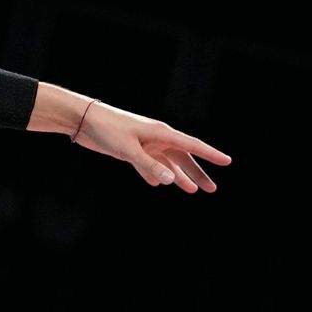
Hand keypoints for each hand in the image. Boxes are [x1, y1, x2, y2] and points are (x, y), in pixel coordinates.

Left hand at [72, 100, 231, 193]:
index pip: (192, 145)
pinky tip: (158, 185)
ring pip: (167, 163)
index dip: (210, 154)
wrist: (84, 120)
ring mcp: (144, 144)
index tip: (227, 162)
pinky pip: (149, 165)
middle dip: (198, 173)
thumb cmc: (107, 129)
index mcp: (161, 133)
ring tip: (192, 191)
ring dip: (179, 177)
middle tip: (212, 189)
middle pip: (183, 158)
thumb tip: (171, 181)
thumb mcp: (129, 150)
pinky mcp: (131, 150)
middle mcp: (156, 137)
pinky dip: (155, 175)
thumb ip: (150, 166)